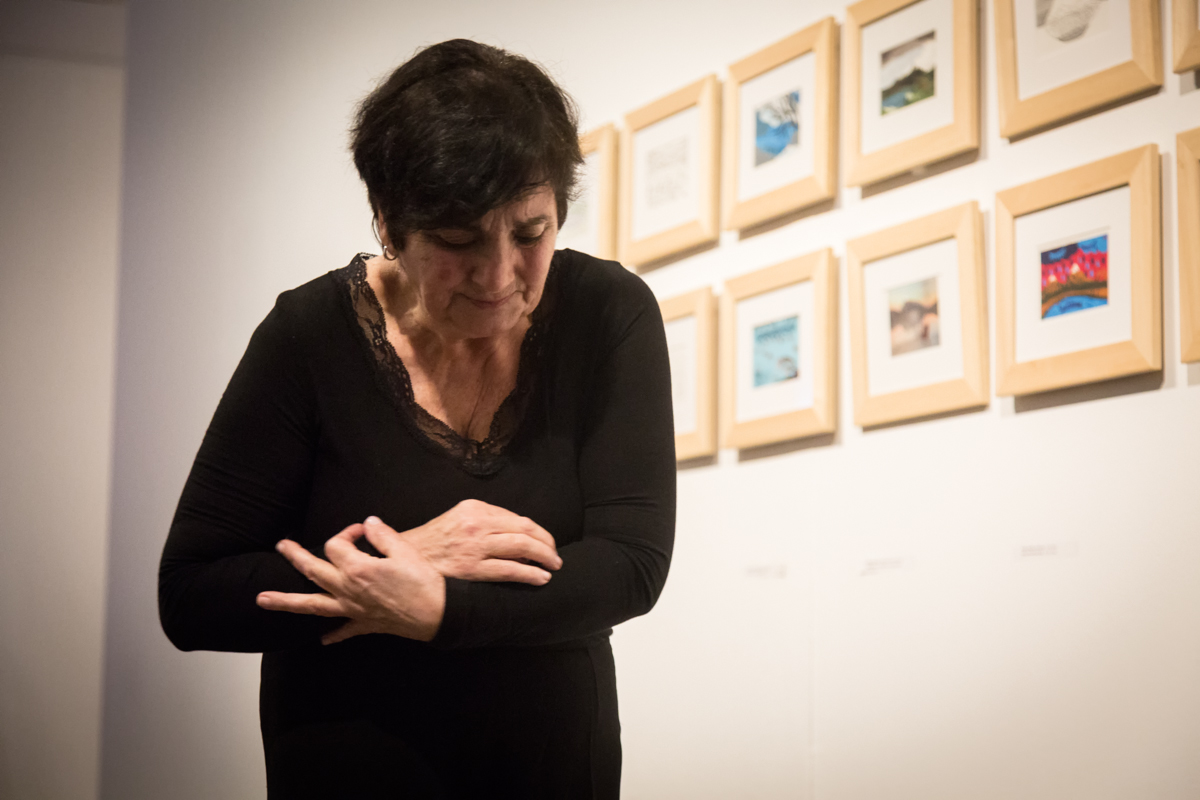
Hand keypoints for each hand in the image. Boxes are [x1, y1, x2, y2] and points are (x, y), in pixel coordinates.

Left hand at [256, 522, 444, 644]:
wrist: (439, 614)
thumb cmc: (424, 582)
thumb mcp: (405, 550)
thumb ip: (382, 535)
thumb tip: (368, 523)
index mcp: (357, 568)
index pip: (337, 544)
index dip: (347, 533)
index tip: (362, 530)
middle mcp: (347, 589)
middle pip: (312, 570)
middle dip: (294, 556)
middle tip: (281, 546)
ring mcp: (353, 609)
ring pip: (311, 604)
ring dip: (285, 601)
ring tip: (261, 600)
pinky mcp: (364, 624)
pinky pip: (342, 630)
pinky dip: (331, 634)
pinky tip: (321, 638)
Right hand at [388, 500, 561, 584]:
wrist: (402, 561)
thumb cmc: (430, 544)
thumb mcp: (455, 520)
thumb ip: (481, 521)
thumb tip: (512, 532)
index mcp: (473, 508)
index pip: (515, 517)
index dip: (535, 530)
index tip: (544, 540)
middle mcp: (476, 523)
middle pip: (524, 529)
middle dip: (545, 543)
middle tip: (555, 555)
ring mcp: (475, 546)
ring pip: (522, 547)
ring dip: (544, 557)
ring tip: (553, 566)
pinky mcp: (472, 569)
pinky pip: (510, 570)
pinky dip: (530, 574)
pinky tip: (541, 578)